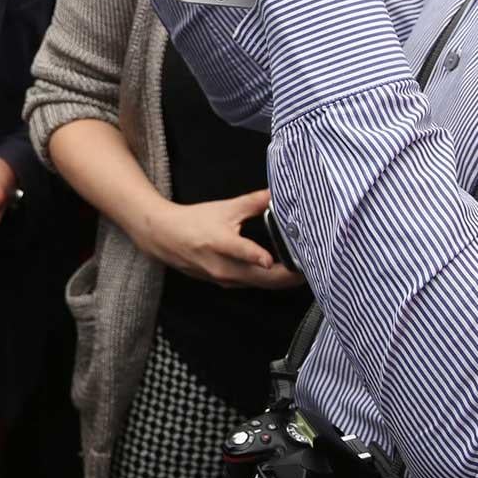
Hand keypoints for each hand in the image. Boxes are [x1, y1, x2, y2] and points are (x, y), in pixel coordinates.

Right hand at [129, 188, 303, 289]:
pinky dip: (268, 280)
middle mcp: (223, 266)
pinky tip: (281, 274)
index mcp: (221, 243)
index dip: (260, 257)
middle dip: (288, 275)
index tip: (280, 261)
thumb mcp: (223, 208)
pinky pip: (252, 285)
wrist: (166, 238)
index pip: (243, 253)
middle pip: (262, 277)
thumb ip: (253, 202)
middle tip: (312, 269)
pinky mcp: (225, 284)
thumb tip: (277, 192)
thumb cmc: (195, 221)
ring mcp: (224, 279)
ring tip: (303, 272)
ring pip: (259, 284)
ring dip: (281, 280)